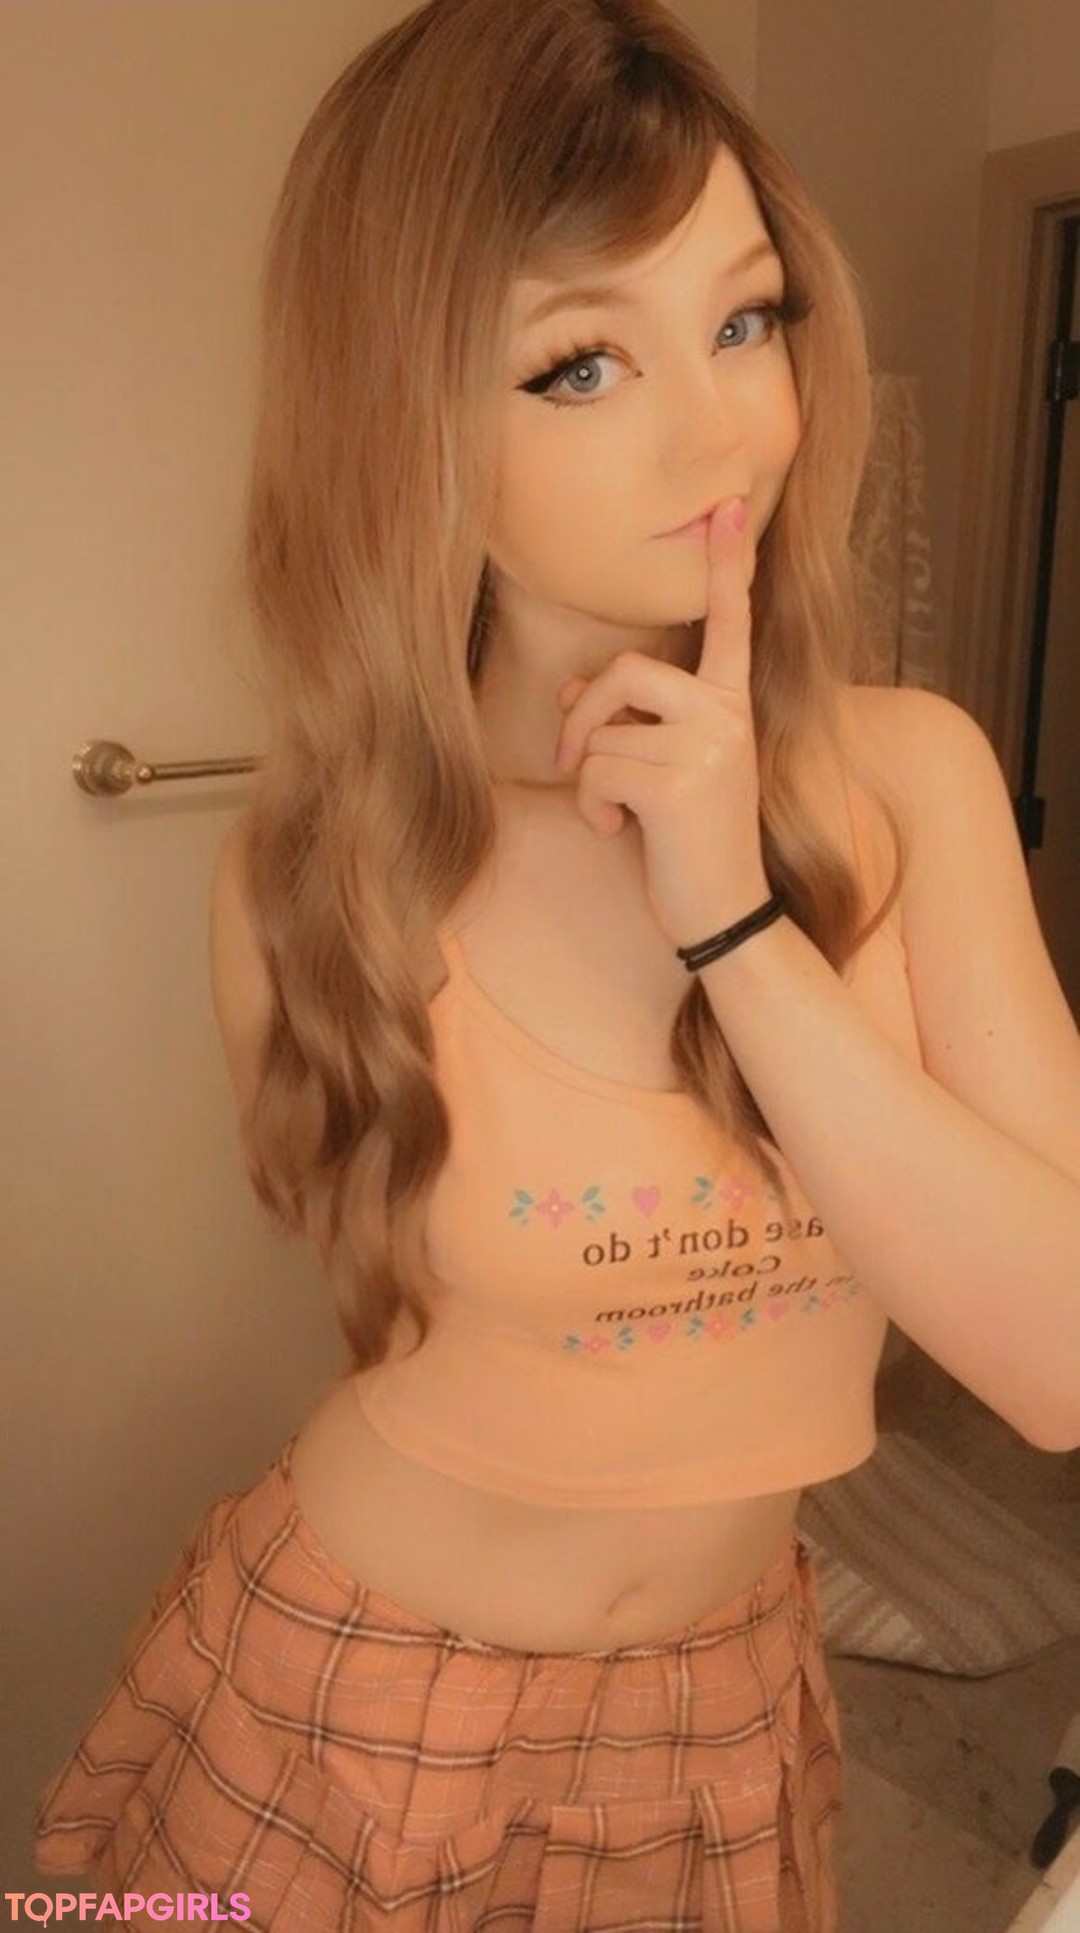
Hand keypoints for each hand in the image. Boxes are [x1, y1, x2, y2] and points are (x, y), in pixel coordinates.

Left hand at [553, 497, 771, 952]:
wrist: (724, 912)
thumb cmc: (689, 839)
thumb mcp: (663, 769)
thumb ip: (628, 721)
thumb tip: (570, 695)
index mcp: (732, 705)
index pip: (731, 624)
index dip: (726, 566)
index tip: (730, 504)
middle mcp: (727, 716)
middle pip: (626, 670)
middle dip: (584, 714)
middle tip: (575, 761)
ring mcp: (708, 748)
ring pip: (601, 730)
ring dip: (588, 776)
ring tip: (617, 813)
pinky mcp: (679, 784)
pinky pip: (596, 770)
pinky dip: (591, 806)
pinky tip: (619, 831)